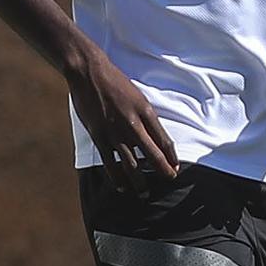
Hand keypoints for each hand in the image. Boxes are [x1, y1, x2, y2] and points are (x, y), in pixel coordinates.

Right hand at [65, 46, 179, 192]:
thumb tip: (153, 136)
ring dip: (140, 182)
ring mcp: (115, 133)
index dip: (172, 157)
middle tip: (168, 180)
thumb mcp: (137, 96)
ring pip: (132, 165)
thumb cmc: (115, 82)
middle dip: (163, 172)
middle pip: (153, 156)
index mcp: (146, 112)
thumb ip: (145, 116)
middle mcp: (133, 125)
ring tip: (144, 192)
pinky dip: (117, 178)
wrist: (89, 73)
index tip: (175, 167)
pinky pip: (110, 163)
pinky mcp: (99, 137)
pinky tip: (122, 186)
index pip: (165, 141)